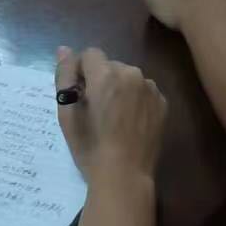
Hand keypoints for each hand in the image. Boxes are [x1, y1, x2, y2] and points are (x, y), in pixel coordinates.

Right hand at [56, 46, 165, 182]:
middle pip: (110, 65)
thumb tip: (63, 50)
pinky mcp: (162, 102)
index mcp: (106, 74)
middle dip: (101, 80)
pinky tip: (130, 123)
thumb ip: (65, 77)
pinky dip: (135, 100)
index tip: (79, 94)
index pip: (90, 54)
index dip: (81, 72)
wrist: (125, 176)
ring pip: (128, 77)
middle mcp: (131, 73)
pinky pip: (143, 91)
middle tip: (95, 110)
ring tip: (114, 118)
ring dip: (119, 89)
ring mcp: (150, 88)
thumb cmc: (90, 147)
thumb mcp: (68, 115)